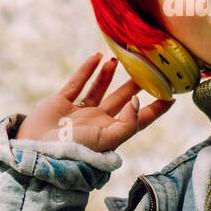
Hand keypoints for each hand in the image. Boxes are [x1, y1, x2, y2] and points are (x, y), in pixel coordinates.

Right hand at [13, 53, 173, 152]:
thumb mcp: (108, 139)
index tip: (172, 96)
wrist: (37, 152)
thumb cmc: (75, 151)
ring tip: (118, 59)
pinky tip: (96, 58)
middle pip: (121, 100)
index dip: (156, 109)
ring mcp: (79, 111)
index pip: (139, 119)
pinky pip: (77, 83)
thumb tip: (138, 101)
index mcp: (111, 133)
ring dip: (108, 75)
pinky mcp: (61, 102)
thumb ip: (128, 122)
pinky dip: (86, 70)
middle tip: (148, 67)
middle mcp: (97, 121)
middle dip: (135, 85)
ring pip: (98, 89)